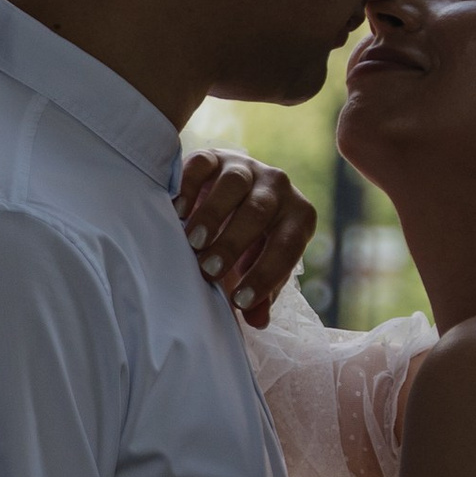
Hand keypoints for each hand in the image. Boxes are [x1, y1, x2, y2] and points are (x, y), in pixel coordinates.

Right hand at [173, 149, 316, 327]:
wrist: (230, 197)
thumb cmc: (248, 242)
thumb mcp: (258, 267)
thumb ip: (260, 294)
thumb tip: (257, 321)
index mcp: (298, 216)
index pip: (288, 245)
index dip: (265, 275)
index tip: (239, 301)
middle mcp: (278, 186)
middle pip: (259, 211)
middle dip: (234, 243)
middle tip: (209, 270)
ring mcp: (246, 166)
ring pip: (233, 184)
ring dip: (212, 215)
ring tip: (193, 243)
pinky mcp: (215, 155)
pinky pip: (203, 164)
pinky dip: (189, 187)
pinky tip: (177, 213)